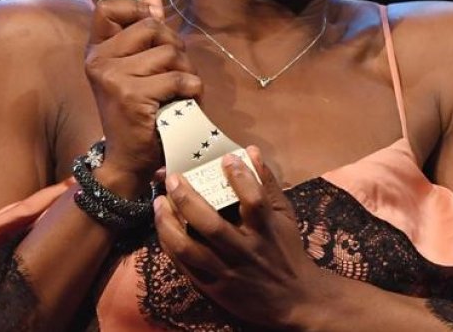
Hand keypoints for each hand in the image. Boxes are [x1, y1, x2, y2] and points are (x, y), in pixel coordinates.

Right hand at [84, 0, 202, 187]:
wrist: (130, 159)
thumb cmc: (138, 111)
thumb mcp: (137, 67)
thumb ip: (142, 26)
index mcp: (97, 51)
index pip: (107, 7)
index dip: (136, 8)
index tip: (151, 24)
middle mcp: (99, 61)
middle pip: (153, 27)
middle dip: (174, 48)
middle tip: (173, 73)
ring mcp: (113, 78)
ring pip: (170, 53)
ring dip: (185, 73)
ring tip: (177, 93)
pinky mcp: (132, 96)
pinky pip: (178, 79)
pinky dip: (191, 91)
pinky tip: (182, 104)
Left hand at [154, 147, 323, 328]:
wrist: (292, 301)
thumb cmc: (286, 251)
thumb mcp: (284, 216)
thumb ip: (267, 183)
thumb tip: (252, 151)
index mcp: (266, 231)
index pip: (253, 200)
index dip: (240, 177)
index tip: (226, 158)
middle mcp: (245, 251)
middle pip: (212, 225)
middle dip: (188, 199)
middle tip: (173, 179)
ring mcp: (226, 271)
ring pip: (189, 248)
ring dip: (169, 223)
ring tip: (159, 203)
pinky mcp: (212, 287)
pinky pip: (184, 264)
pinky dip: (169, 244)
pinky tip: (162, 227)